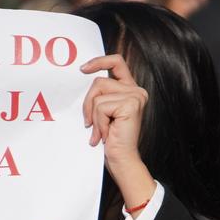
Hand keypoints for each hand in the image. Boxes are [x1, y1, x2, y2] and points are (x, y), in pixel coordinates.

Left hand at [80, 54, 154, 209]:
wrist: (122, 158)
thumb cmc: (111, 138)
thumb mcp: (103, 111)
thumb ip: (100, 93)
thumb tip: (83, 76)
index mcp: (130, 89)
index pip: (117, 62)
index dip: (99, 61)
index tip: (83, 69)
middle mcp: (136, 90)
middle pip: (99, 81)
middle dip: (88, 102)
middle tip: (90, 123)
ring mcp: (136, 97)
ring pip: (98, 95)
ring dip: (94, 115)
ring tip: (101, 131)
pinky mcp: (131, 105)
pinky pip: (101, 107)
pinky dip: (99, 122)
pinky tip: (107, 134)